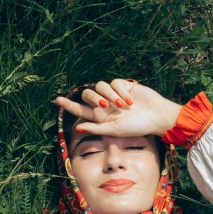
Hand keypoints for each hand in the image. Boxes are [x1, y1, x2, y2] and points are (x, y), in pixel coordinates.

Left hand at [55, 79, 181, 138]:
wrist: (155, 116)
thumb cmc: (136, 127)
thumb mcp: (114, 130)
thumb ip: (96, 129)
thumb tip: (78, 128)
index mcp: (100, 118)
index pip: (80, 110)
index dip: (69, 105)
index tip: (57, 99)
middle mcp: (104, 106)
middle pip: (87, 94)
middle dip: (93, 97)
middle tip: (104, 104)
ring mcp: (112, 95)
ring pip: (100, 86)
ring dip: (110, 95)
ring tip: (123, 106)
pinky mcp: (122, 85)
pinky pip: (113, 83)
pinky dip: (120, 91)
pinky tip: (130, 101)